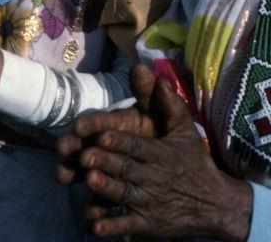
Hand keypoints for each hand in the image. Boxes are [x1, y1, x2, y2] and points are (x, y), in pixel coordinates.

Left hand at [60, 64, 250, 240]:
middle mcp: (153, 177)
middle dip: (106, 161)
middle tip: (84, 155)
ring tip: (89, 180)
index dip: (120, 141)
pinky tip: (95, 225)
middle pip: (125, 168)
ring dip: (106, 189)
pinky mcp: (149, 223)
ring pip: (124, 194)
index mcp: (159, 154)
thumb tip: (156, 74)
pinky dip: (112, 226)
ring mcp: (150, 201)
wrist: (215, 203)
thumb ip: (168, 104)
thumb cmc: (193, 162)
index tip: (102, 135)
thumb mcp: (184, 132)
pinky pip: (128, 225)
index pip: (137, 146)